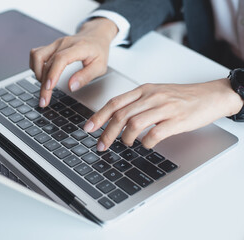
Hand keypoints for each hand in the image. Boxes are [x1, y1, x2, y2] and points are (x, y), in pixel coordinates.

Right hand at [29, 18, 117, 106]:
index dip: (53, 73)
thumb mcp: (100, 66)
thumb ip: (86, 76)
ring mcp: (55, 44)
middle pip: (46, 62)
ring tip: (45, 86)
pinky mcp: (50, 46)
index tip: (49, 88)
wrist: (96, 35)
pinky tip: (42, 76)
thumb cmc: (99, 51)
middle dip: (43, 84)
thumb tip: (71, 86)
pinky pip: (35, 54)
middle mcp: (64, 43)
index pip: (61, 59)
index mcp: (78, 47)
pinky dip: (35, 66)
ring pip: (37, 56)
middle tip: (44, 100)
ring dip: (37, 73)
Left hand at [83, 78, 243, 149]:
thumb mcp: (156, 93)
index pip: (115, 102)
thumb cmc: (181, 96)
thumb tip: (115, 119)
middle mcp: (152, 97)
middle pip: (121, 115)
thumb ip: (137, 103)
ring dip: (126, 138)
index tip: (88, 127)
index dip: (99, 116)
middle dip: (107, 132)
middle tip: (101, 145)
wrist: (210, 95)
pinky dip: (146, 142)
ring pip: (134, 124)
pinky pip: (155, 134)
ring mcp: (164, 108)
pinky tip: (146, 144)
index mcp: (144, 90)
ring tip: (127, 144)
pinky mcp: (177, 120)